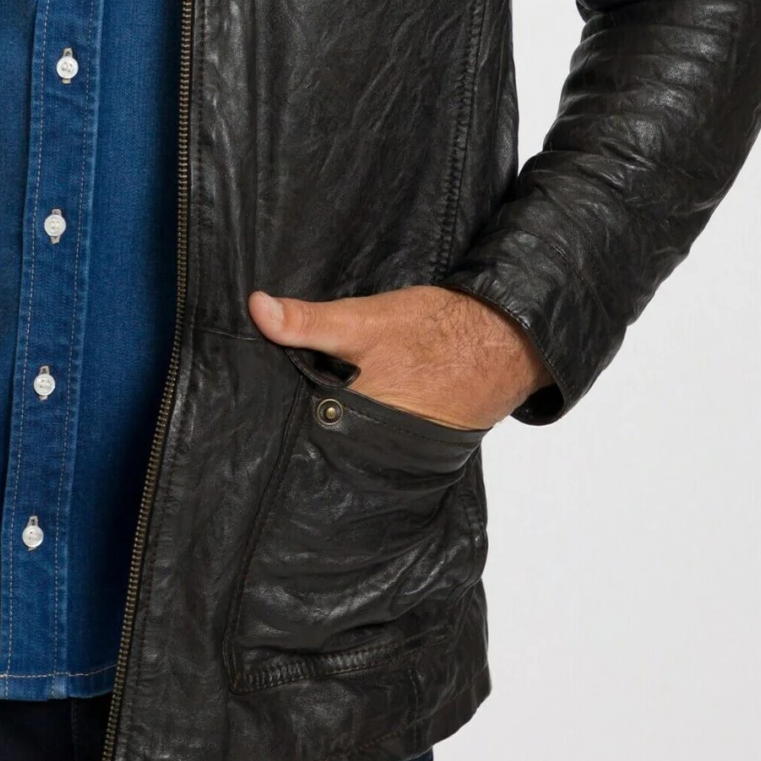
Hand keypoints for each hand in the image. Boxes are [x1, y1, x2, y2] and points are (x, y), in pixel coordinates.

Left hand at [247, 284, 549, 430]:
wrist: (509, 340)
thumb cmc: (437, 332)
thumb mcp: (364, 320)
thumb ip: (308, 322)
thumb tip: (256, 309)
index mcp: (354, 420)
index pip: (300, 431)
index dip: (275, 420)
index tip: (251, 408)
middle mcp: (376, 448)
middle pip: (324, 439)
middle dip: (302, 424)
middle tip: (272, 407)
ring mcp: (402, 451)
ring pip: (352, 441)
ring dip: (335, 426)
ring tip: (309, 407)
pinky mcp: (422, 444)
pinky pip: (380, 440)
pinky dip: (366, 426)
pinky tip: (359, 406)